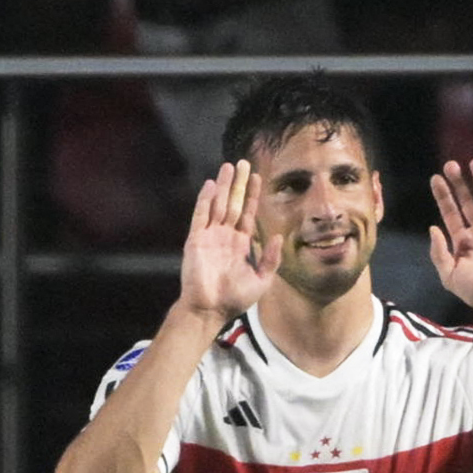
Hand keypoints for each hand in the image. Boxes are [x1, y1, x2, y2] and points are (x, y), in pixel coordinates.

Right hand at [179, 160, 282, 322]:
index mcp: (240, 244)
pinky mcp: (196, 240)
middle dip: (238, 184)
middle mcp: (225, 236)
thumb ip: (270, 259)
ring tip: (228, 166)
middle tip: (242, 162)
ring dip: (223, 186)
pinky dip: (205, 200)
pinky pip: (200, 216)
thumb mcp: (262, 280)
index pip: (248, 213)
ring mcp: (210, 236)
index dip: (252, 196)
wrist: (211, 310)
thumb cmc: (236, 298)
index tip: (257, 177)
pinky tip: (210, 185)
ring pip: (217, 205)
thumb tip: (277, 236)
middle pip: (233, 203)